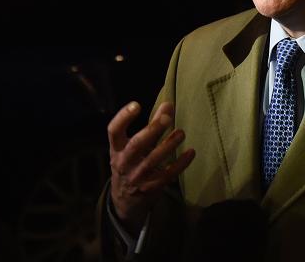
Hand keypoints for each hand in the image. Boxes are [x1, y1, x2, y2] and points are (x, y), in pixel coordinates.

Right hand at [107, 101, 194, 233]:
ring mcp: (137, 177)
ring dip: (168, 145)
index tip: (136, 104)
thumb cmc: (130, 164)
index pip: (114, 131)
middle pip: (136, 145)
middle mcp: (124, 162)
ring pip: (153, 160)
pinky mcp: (151, 188)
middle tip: (167, 117)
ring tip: (181, 133)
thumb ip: (151, 126)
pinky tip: (190, 152)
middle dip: (152, 130)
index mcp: (116, 149)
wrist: (124, 201)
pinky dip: (180, 164)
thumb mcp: (132, 146)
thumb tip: (169, 105)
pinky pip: (167, 175)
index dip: (123, 117)